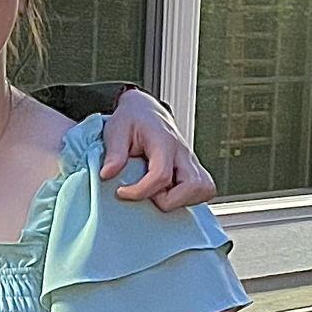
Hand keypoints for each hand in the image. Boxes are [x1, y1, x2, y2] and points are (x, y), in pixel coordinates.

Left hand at [101, 90, 216, 210]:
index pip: (161, 175)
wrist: (145, 111)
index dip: (140, 191)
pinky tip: (168, 193)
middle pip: (194, 186)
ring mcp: (191, 162)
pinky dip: (188, 198)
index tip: (121, 192)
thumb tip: (107, 175)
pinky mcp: (193, 169)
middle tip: (149, 195)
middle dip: (168, 200)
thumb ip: (114, 153)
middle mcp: (183, 153)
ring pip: (204, 190)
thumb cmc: (132, 120)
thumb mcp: (117, 130)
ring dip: (181, 200)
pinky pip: (203, 190)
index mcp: (164, 142)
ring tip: (159, 194)